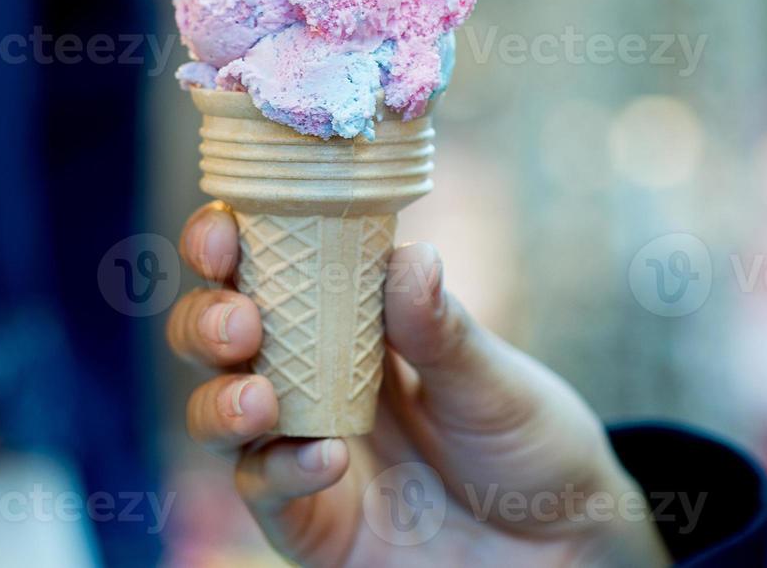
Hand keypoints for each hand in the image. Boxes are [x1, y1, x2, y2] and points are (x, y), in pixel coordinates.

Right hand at [167, 203, 671, 566]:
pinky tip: (323, 457)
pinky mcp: (306, 521)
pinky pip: (264, 491)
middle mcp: (305, 378)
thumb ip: (441, 328)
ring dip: (221, 399)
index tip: (224, 230)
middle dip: (205, 320)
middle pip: (214, 337)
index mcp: (343, 319)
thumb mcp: (494, 379)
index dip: (225, 242)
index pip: (261, 266)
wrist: (561, 546)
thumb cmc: (527, 442)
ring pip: (214, 414)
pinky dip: (281, 471)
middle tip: (240, 322)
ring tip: (260, 398)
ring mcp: (298, 448)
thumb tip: (410, 254)